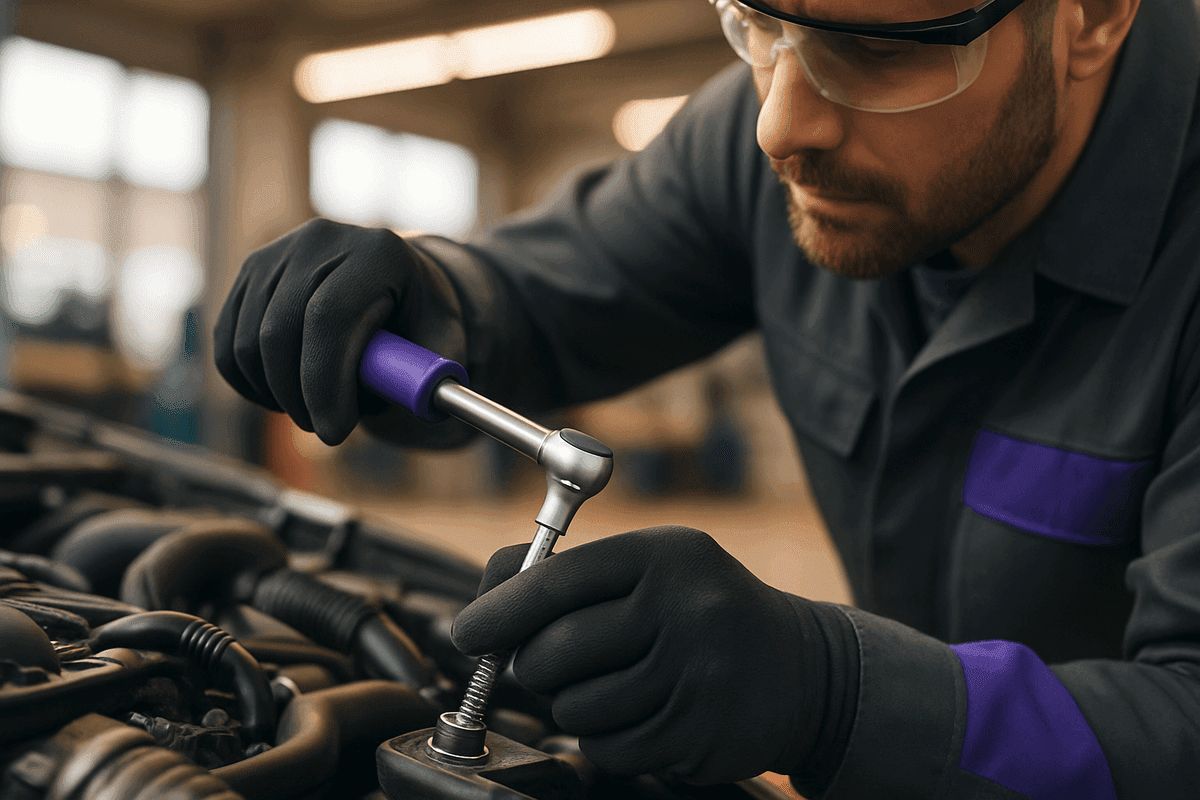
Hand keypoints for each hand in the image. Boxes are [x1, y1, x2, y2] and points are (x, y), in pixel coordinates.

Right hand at [214, 219, 472, 445]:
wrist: (393, 285)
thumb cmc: (420, 322)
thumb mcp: (441, 346)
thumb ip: (426, 377)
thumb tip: (413, 404)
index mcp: (378, 252)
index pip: (330, 317)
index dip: (325, 382)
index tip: (334, 432)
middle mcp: (322, 241)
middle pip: (280, 331)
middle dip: (300, 398)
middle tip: (327, 430)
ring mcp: (278, 253)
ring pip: (247, 344)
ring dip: (277, 396)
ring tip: (315, 408)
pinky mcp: (249, 274)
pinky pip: (227, 344)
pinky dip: (250, 384)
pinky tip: (284, 395)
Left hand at [452, 526, 856, 785]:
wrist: (803, 670)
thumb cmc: (703, 610)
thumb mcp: (653, 567)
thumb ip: (571, 575)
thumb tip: (485, 601)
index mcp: (666, 556)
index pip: (558, 580)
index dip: (500, 609)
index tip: (467, 632)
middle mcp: (685, 609)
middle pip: (555, 652)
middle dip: (535, 665)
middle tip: (552, 663)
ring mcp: (697, 676)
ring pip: (575, 709)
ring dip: (574, 705)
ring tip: (615, 684)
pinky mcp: (701, 735)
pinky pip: (608, 749)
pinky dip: (606, 739)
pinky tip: (644, 712)